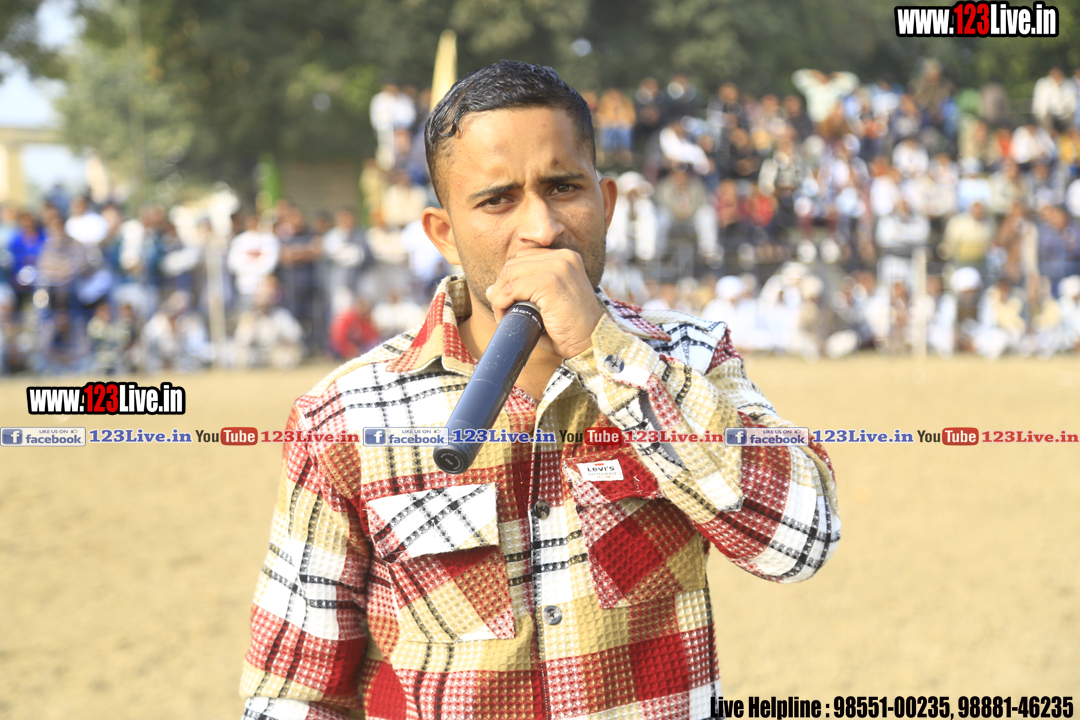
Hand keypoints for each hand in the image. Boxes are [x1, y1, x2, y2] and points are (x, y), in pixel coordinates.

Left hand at [485, 247, 602, 358]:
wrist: (591, 344)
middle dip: (501, 287)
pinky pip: (512, 287)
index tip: (508, 301)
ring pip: (510, 273)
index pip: (523, 258)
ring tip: (503, 315)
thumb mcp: (548, 304)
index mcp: (566, 258)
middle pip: (514, 263)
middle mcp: (564, 257)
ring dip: (499, 295)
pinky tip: (505, 317)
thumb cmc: (569, 330)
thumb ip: (524, 292)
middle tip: (502, 310)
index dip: (510, 279)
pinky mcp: (551, 282)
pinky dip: (502, 303)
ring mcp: (558, 267)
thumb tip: (491, 289)